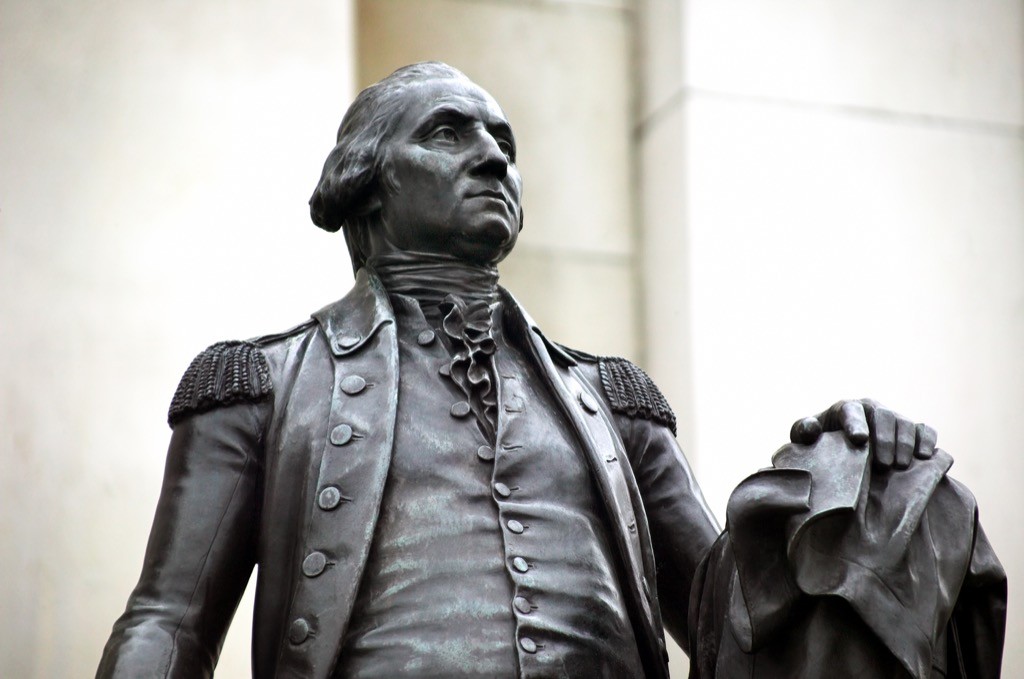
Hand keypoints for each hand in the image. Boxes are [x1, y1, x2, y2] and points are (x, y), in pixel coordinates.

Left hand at [789, 399, 936, 469]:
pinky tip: (924, 457)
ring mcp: (894, 419)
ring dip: (905, 443)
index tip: (859, 440)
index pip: (851, 411)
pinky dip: (927, 440)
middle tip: (883, 465)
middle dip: (885, 439)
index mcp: (845, 409)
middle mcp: (872, 409)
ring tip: (900, 466)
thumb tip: (811, 428)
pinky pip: (925, 430)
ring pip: (905, 423)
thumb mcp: (806, 439)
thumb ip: (803, 432)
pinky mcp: (912, 431)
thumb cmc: (823, 446)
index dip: (856, 424)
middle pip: (884, 416)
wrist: (844, 454)